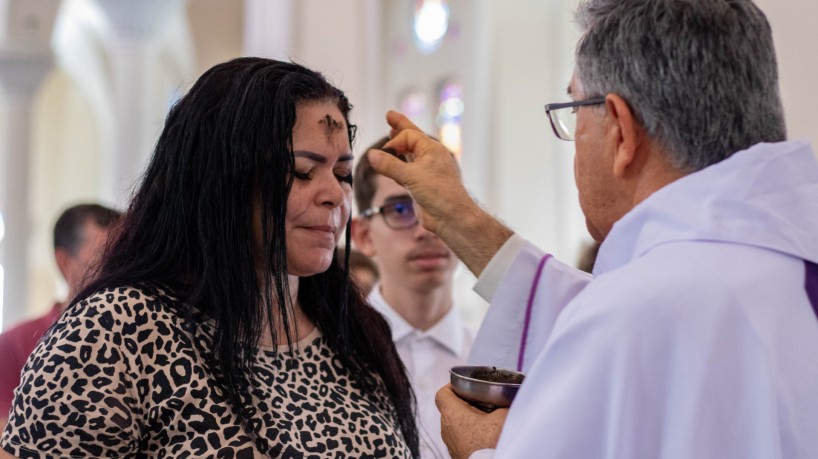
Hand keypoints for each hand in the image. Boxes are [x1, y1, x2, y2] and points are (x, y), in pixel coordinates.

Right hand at [368, 111, 513, 276]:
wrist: (451, 218)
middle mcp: (430, 157)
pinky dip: (398, 164)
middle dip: (400, 127)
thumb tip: (371, 155)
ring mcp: (426, 171)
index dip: (395, 141)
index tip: (384, 153)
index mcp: (432, 150)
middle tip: (389, 116)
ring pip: (409, 153)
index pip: (409, 135)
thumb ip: (389, 165)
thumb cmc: (438, 194)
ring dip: (399, 145)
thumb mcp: (411, 176)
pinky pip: (406, 169)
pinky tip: (393, 161)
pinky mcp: (421, 184)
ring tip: (391, 132)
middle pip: (412, 138)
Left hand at [435, 384, 507, 458]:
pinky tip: (485, 435)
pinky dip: (470, 434)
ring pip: (455, 425)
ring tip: (486, 419)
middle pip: (449, 409)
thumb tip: (508, 400)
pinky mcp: (456, 454)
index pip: (442, 393)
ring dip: (467, 420)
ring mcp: (450, 443)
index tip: (464, 386)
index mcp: (451, 414)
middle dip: (464, 404)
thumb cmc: (490, 443)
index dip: (452, 386)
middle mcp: (446, 428)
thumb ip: (502, 405)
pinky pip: (460, 438)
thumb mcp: (502, 416)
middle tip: (481, 402)